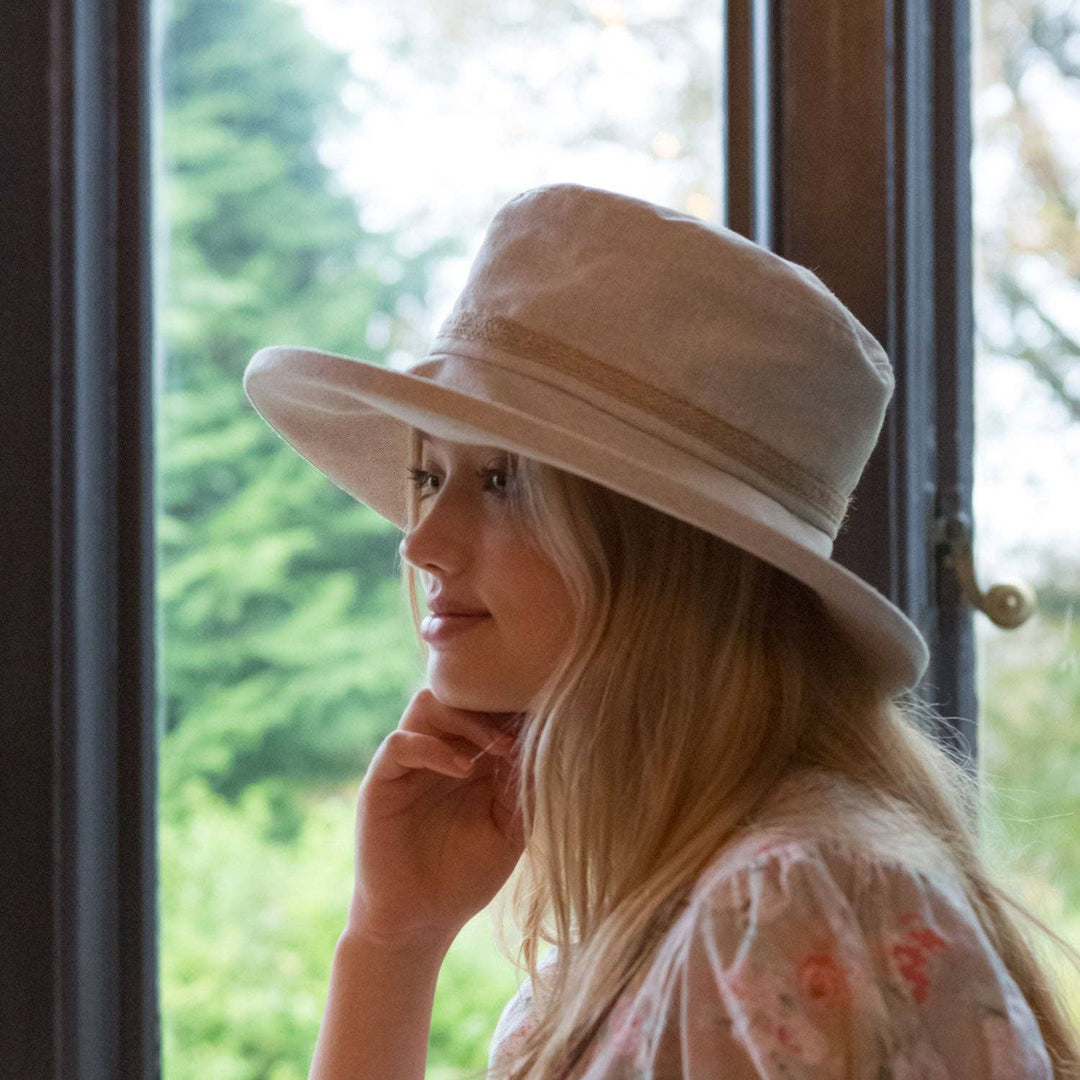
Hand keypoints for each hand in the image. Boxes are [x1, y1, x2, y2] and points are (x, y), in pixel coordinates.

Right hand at [345, 686, 524, 950]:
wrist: (418, 923)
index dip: (514, 706)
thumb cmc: (465, 877)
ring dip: (465, 718)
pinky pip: (400, 742)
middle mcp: (437, 751)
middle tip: (523, 734)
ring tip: (497, 750)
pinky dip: (434, 748)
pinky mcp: (381, 783)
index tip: (547, 719)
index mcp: (468, 757)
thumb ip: (524, 787)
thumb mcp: (509, 829)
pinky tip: (464, 771)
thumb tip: (546, 743)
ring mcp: (407, 765)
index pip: (487, 706)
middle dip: (493, 704)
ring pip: (426, 703)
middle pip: (457, 692)